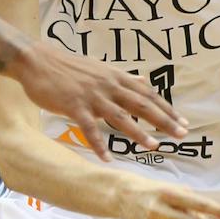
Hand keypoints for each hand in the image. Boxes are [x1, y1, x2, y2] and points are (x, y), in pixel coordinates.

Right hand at [10, 41, 188, 159]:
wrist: (36, 60)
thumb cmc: (67, 66)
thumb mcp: (99, 68)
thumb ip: (120, 77)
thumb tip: (142, 79)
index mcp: (115, 76)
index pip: (148, 93)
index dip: (167, 108)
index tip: (183, 121)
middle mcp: (108, 85)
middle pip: (142, 104)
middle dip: (164, 120)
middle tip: (182, 134)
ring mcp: (91, 96)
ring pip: (120, 116)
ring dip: (139, 132)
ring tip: (154, 146)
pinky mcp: (73, 106)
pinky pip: (89, 128)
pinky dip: (99, 144)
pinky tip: (107, 158)